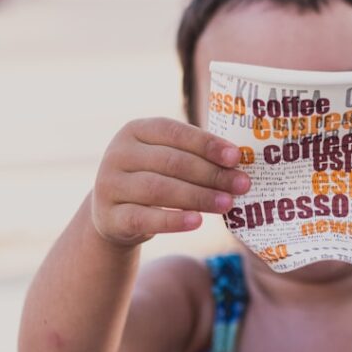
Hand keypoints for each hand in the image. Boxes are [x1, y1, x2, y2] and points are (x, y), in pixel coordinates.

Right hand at [91, 118, 249, 247]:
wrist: (114, 215)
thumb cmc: (153, 178)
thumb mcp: (165, 160)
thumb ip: (194, 156)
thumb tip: (237, 163)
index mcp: (136, 130)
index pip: (174, 132)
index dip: (206, 144)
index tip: (236, 157)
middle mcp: (118, 154)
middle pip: (171, 162)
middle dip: (211, 174)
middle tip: (241, 185)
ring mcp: (109, 185)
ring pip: (159, 189)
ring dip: (198, 196)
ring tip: (227, 203)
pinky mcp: (110, 216)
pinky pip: (144, 218)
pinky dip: (173, 220)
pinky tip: (197, 221)